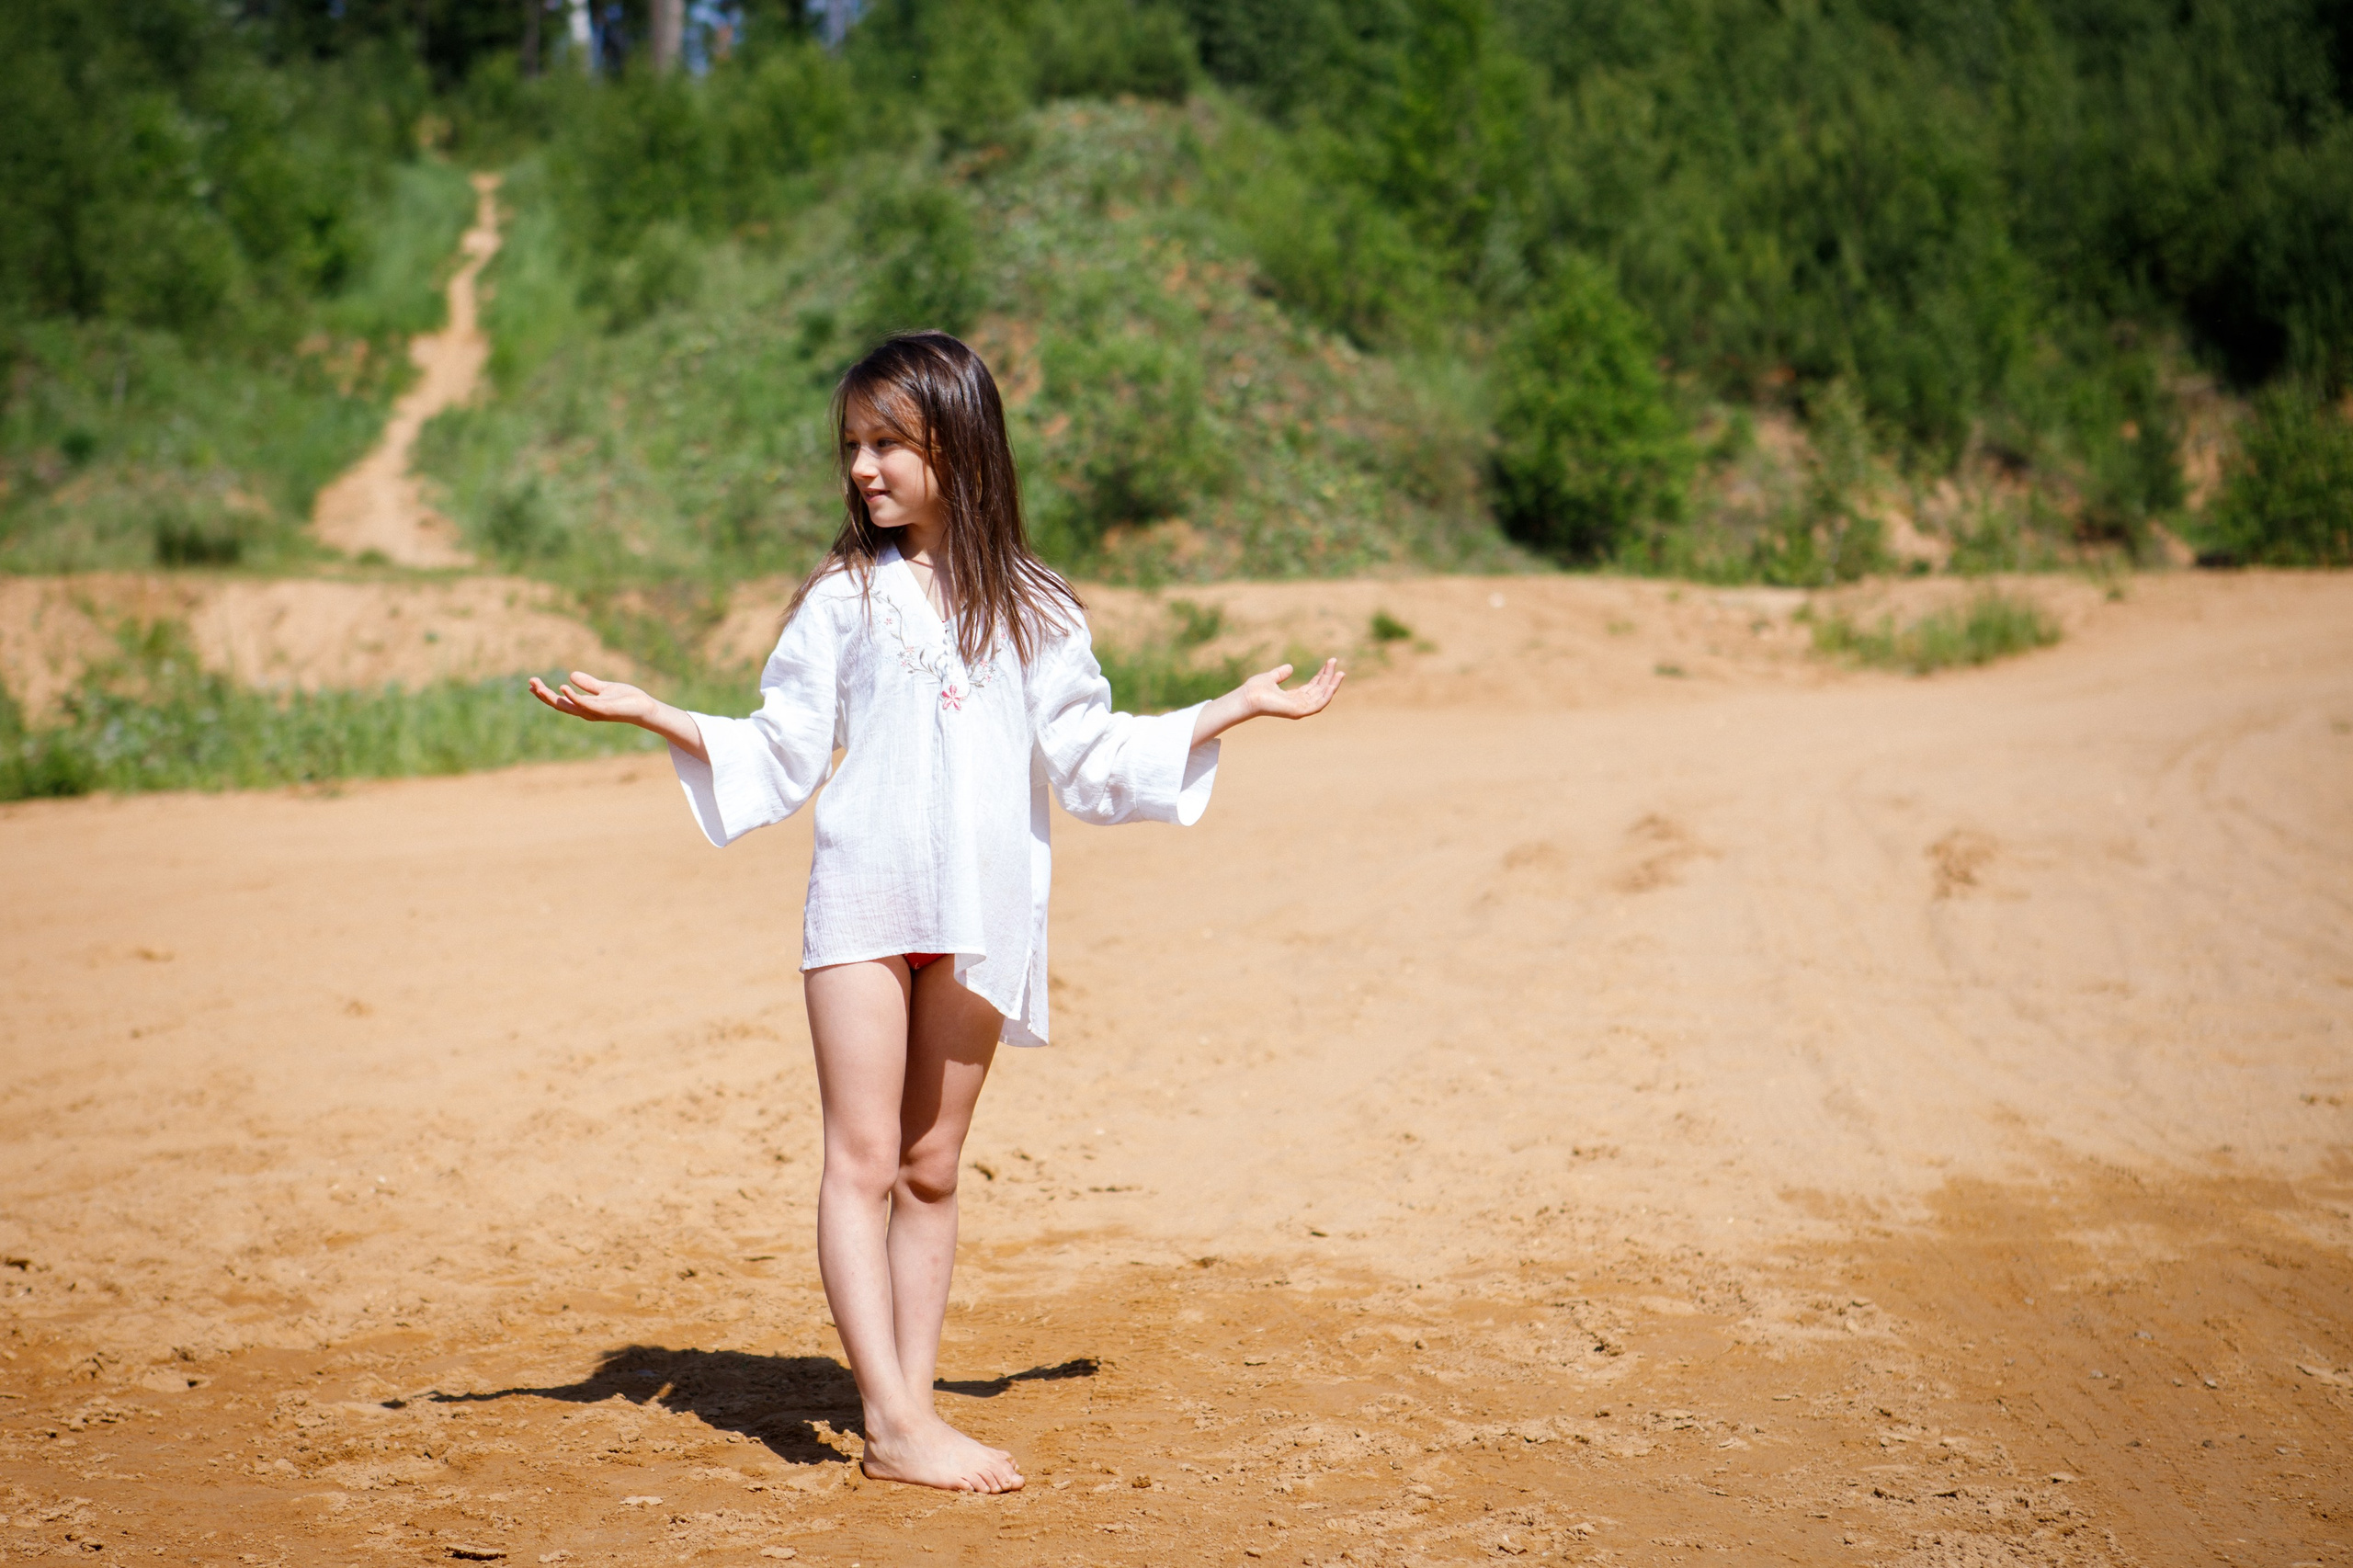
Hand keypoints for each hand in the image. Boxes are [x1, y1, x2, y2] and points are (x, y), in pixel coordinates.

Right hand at [528, 671, 654, 724]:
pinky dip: (573, 697)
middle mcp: (586, 711)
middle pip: (559, 705)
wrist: (646, 708)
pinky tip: (563, 687)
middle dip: (543, 695)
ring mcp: (594, 712)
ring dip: (551, 696)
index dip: (545, 694)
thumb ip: (589, 684)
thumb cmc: (627, 700)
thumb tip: (571, 674)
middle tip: (530, 682)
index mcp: (585, 706)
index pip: (560, 701)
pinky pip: (584, 704)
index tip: (532, 684)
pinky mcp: (603, 710)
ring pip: (567, 706)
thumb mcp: (604, 688)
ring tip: (538, 685)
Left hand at [1190, 658, 1344, 745]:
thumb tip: (1290, 668)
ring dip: (1332, 684)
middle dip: (1328, 677)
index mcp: (1292, 698)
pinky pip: (1319, 703)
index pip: (1312, 688)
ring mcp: (1299, 709)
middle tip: (1334, 661)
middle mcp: (1298, 705)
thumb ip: (1280, 674)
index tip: (1329, 663)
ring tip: (1340, 671)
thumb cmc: (1255, 690)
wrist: (1248, 697)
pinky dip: (1328, 694)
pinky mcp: (1299, 711)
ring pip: (1322, 697)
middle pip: (1319, 691)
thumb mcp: (1271, 678)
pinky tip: (1333, 683)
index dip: (1321, 676)